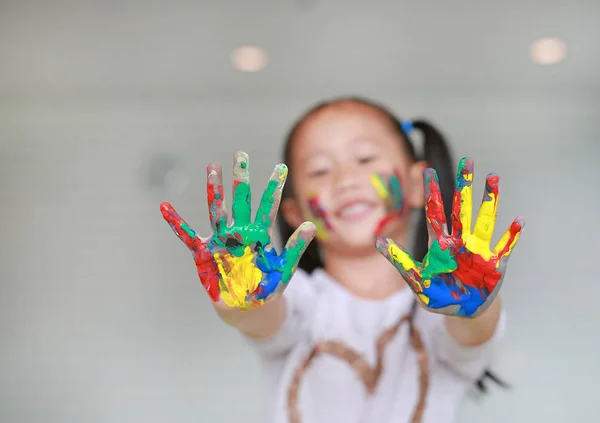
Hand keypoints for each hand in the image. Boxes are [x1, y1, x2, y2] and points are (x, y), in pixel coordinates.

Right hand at [160, 151, 315, 310]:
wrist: (246, 308)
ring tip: (212, 168)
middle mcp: (239, 232)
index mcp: (259, 235)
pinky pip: (188, 236)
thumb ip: (295, 248)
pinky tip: (165, 207)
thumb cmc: (266, 288)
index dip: (274, 188)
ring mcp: (221, 240)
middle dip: (241, 179)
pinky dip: (176, 223)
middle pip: (240, 201)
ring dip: (214, 190)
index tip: (281, 167)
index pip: (267, 207)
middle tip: (241, 155)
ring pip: (217, 211)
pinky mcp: (204, 253)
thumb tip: (311, 225)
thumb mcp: (284, 269)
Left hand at [376, 158, 524, 317]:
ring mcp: (478, 251)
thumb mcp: (415, 279)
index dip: (431, 192)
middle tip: (467, 162)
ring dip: (489, 201)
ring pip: (484, 220)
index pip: (434, 212)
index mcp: (440, 244)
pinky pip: (504, 247)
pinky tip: (518, 220)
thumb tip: (377, 242)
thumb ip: (399, 260)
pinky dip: (511, 236)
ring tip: (493, 178)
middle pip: (461, 209)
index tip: (427, 170)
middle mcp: (460, 241)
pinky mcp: (493, 265)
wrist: (462, 312)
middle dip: (464, 186)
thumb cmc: (438, 294)